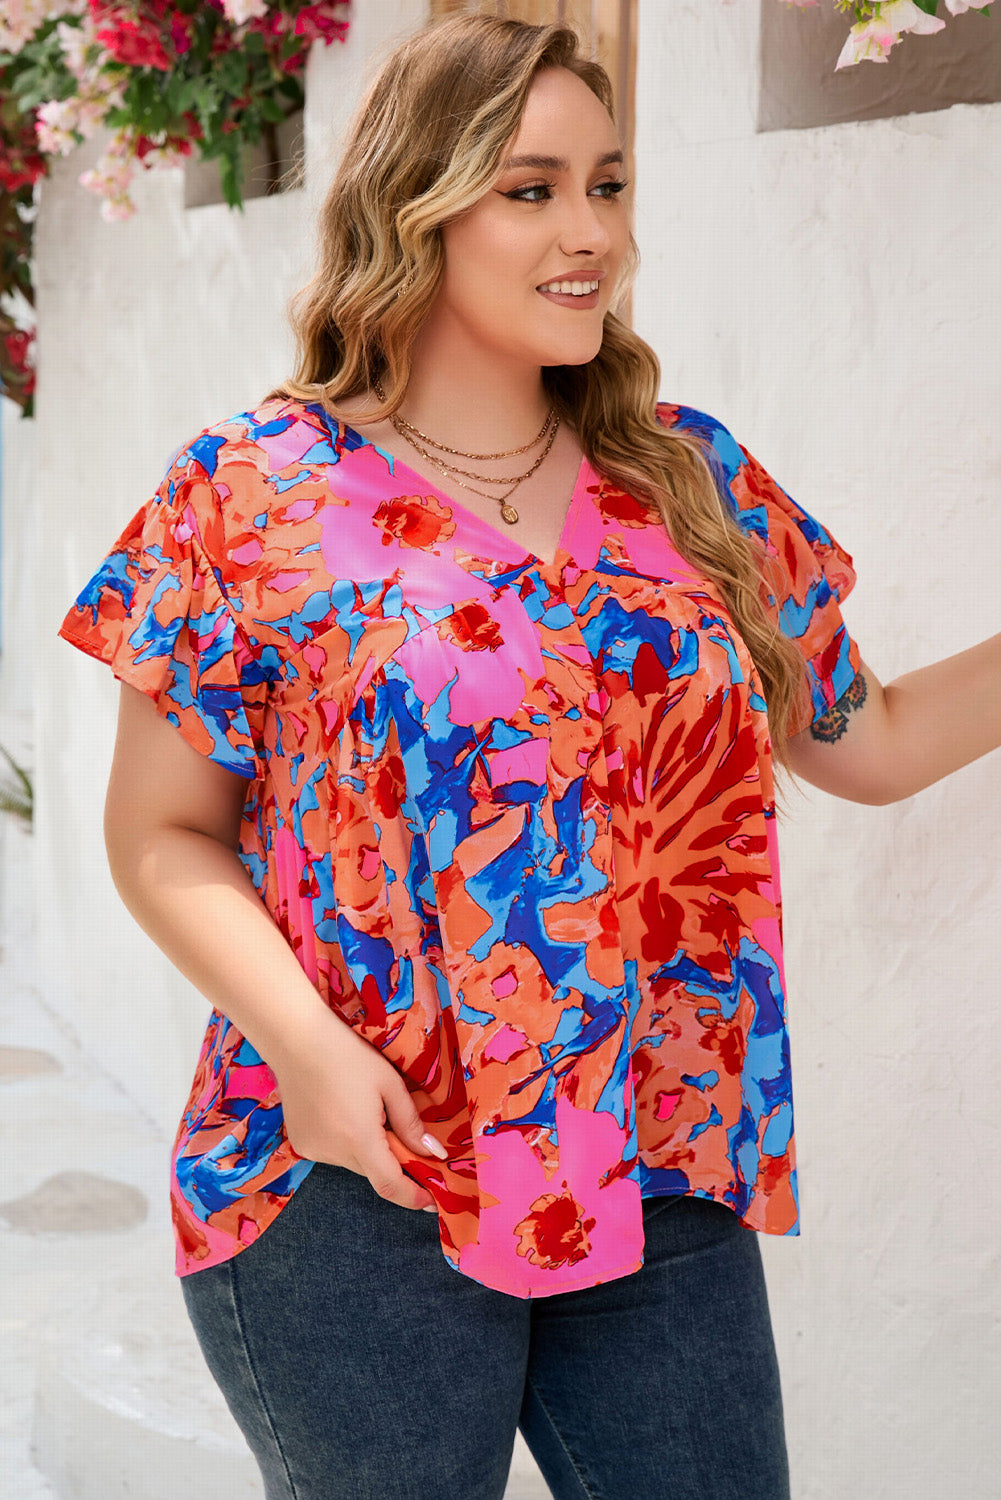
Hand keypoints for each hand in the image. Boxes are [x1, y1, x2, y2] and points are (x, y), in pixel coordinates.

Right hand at [270, 1006, 447, 1212]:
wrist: (296, 1039)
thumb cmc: (348, 1055)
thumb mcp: (389, 1084)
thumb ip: (411, 1123)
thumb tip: (433, 1154)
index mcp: (359, 1139)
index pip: (390, 1185)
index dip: (412, 1197)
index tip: (432, 1201)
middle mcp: (333, 1153)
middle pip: (373, 1172)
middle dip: (393, 1162)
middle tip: (404, 1134)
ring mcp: (312, 1150)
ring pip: (354, 1163)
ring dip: (368, 1149)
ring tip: (366, 1110)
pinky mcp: (300, 1143)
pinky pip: (334, 1153)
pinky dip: (347, 1142)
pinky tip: (343, 1110)